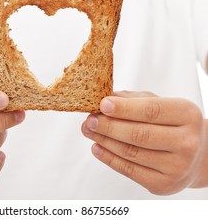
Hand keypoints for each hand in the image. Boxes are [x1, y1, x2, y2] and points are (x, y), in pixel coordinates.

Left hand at [82, 91, 206, 194]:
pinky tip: (97, 147)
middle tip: (89, 120)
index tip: (102, 104)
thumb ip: (133, 99)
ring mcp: (176, 167)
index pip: (151, 110)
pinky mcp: (164, 185)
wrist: (195, 154)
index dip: (123, 108)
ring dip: (104, 141)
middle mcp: (186, 142)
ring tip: (88, 130)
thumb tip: (105, 99)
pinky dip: (108, 158)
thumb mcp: (159, 103)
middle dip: (108, 126)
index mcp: (186, 115)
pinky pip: (129, 170)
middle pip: (139, 134)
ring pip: (131, 153)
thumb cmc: (171, 123)